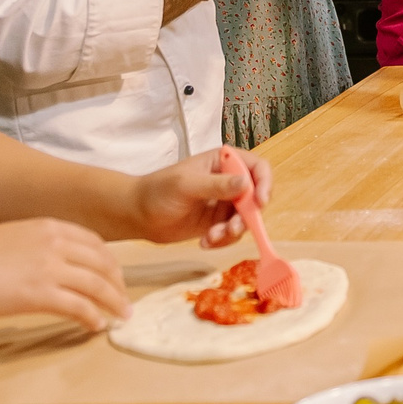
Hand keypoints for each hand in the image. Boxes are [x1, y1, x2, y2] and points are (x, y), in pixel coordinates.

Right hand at [0, 219, 131, 331]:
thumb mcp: (7, 240)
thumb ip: (32, 249)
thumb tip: (43, 268)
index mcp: (45, 226)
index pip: (92, 241)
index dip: (108, 261)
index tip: (114, 275)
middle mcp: (53, 242)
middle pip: (102, 262)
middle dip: (118, 282)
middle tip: (124, 299)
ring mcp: (48, 267)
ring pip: (97, 285)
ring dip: (114, 302)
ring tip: (120, 316)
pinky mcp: (40, 294)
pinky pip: (80, 307)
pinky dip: (93, 317)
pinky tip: (95, 326)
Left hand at [133, 146, 272, 247]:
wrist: (138, 215)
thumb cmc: (157, 191)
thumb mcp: (187, 186)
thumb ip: (217, 185)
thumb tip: (246, 184)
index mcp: (223, 162)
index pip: (256, 168)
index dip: (264, 183)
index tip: (260, 202)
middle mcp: (228, 181)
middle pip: (256, 197)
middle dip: (247, 216)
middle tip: (231, 229)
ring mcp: (224, 203)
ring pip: (246, 219)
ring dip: (232, 232)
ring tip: (211, 237)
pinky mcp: (218, 222)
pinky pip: (232, 234)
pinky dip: (222, 240)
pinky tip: (204, 242)